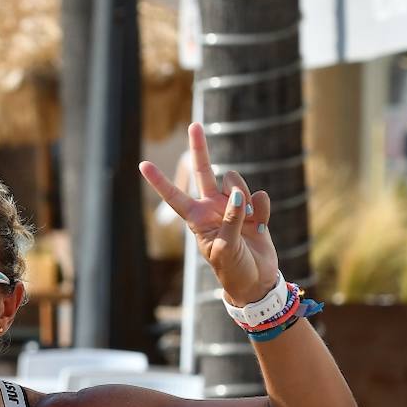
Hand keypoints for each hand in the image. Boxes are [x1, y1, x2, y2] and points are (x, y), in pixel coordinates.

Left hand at [140, 123, 279, 304]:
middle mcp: (213, 207)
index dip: (160, 181)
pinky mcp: (255, 209)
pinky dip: (263, 210)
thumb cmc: (233, 270)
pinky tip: (262, 226)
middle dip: (200, 149)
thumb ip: (231, 220)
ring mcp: (234, 206)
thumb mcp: (226, 249)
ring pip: (237, 181)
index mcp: (197, 218)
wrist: (256, 281)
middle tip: (194, 126)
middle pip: (204, 172)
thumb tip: (238, 195)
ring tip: (248, 221)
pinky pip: (260, 197)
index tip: (143, 164)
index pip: (175, 196)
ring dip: (244, 195)